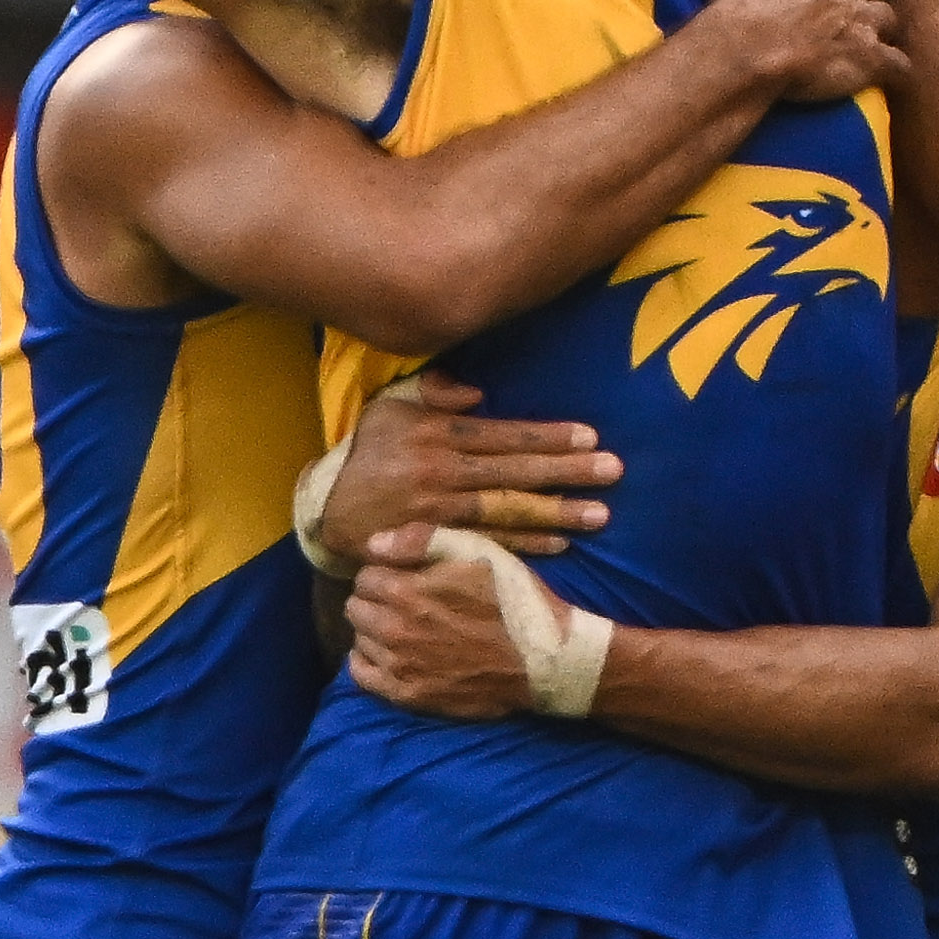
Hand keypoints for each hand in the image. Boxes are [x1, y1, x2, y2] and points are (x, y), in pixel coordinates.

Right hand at [314, 373, 617, 566]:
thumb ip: (432, 394)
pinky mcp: (437, 543)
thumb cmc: (366, 455)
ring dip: (557, 512)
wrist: (326, 512)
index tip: (589, 436)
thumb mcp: (389, 410)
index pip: (504, 435)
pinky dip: (525, 544)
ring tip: (599, 513)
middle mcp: (443, 473)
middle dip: (568, 471)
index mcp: (437, 436)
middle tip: (613, 471)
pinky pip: (489, 544)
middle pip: (516, 472)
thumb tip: (475, 393)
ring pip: (509, 510)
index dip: (548, 436)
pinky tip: (559, 543)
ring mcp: (440, 512)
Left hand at [343, 540, 538, 717]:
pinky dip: (368, 660)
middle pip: (356, 607)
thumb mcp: (477, 551)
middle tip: (405, 600)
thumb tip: (373, 544)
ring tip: (405, 626)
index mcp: (407, 592)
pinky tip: (390, 653)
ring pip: (359, 639)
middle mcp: (395, 630)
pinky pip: (361, 675)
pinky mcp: (409, 695)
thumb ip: (421, 540)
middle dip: (376, 599)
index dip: (387, 572)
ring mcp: (400, 667)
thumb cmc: (514, 599)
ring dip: (375, 629)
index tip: (407, 576)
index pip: (365, 577)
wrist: (545, 659)